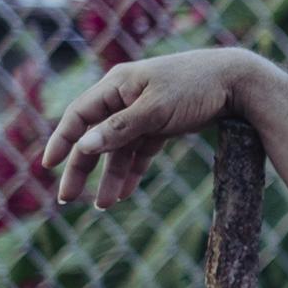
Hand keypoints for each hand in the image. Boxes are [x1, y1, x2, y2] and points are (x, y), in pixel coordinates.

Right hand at [41, 48, 261, 208]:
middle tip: (67, 197)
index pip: (79, 115)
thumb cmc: (195, 87)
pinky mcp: (163, 123)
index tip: (49, 165)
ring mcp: (144, 111)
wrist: (238, 81)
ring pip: (120, 148)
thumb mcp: (156, 109)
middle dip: (82, 167)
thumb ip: (120, 128)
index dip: (62, 140)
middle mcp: (126, 97)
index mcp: (117, 85)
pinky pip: (140, 150)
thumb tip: (84, 147)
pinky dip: (133, 170)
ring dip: (111, 176)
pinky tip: (126, 193)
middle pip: (96, 136)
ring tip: (103, 205)